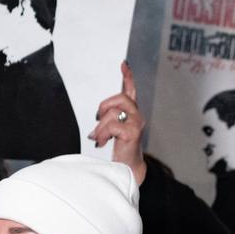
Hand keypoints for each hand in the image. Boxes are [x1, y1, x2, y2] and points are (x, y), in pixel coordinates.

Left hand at [91, 62, 146, 184]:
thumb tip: (98, 115)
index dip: (128, 77)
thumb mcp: (112, 131)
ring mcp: (136, 123)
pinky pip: (112, 125)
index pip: (131, 91)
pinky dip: (102, 134)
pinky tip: (102, 142)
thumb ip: (108, 119)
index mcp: (131, 113)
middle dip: (105, 106)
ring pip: (113, 112)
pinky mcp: (133, 133)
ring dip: (101, 127)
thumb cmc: (122, 149)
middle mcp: (137, 116)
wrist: (128, 169)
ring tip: (100, 138)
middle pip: (120, 98)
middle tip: (98, 119)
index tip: (124, 64)